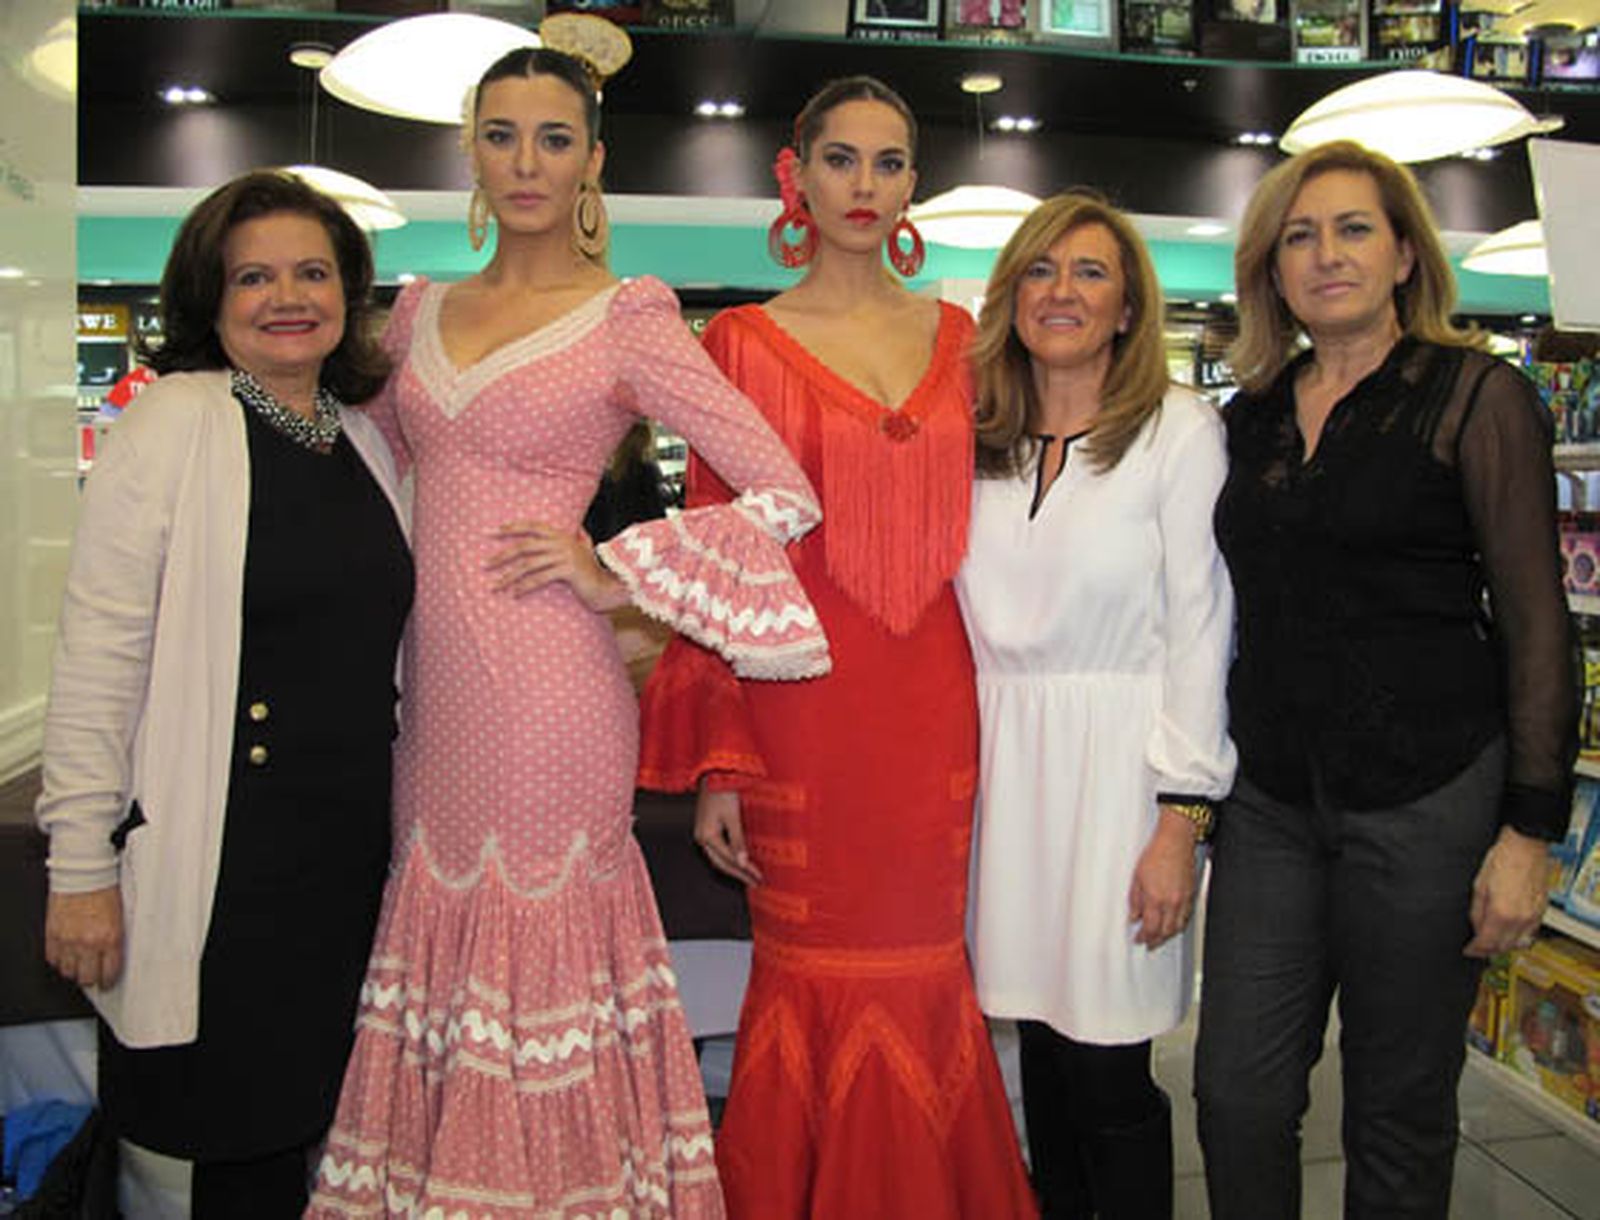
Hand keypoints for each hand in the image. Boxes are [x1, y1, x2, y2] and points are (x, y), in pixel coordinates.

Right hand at [45, 887, 123, 988]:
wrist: (84, 873)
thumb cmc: (105, 890)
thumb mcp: (119, 917)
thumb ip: (114, 940)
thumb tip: (112, 958)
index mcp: (110, 937)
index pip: (109, 972)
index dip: (108, 980)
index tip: (107, 980)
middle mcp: (88, 942)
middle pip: (87, 977)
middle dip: (91, 978)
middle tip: (93, 974)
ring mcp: (68, 940)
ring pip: (68, 972)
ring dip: (74, 969)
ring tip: (79, 962)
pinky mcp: (52, 935)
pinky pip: (53, 959)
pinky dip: (59, 959)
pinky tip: (66, 953)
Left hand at [486, 521, 626, 611]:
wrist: (608, 587)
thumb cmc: (594, 571)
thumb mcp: (587, 550)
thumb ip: (582, 538)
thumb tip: (579, 528)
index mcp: (562, 535)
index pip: (533, 526)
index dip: (513, 527)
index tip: (493, 532)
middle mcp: (562, 542)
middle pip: (525, 546)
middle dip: (502, 554)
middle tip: (486, 564)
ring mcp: (565, 556)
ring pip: (528, 564)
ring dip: (508, 575)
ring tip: (495, 585)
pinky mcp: (567, 571)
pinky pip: (539, 578)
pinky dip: (524, 586)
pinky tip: (514, 594)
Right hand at [694, 787, 761, 885]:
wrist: (715, 773)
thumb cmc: (723, 790)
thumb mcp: (733, 816)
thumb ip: (737, 840)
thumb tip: (743, 861)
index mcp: (706, 836)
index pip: (728, 860)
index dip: (744, 870)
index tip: (758, 877)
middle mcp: (702, 837)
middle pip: (721, 863)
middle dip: (739, 874)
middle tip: (755, 882)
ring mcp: (703, 833)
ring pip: (719, 858)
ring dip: (734, 868)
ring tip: (749, 876)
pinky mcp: (707, 828)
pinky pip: (719, 849)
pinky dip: (730, 857)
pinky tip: (740, 860)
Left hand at [1129, 808, 1198, 949]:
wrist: (1176, 842)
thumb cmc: (1157, 854)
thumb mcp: (1137, 877)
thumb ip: (1135, 900)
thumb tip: (1134, 916)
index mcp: (1155, 898)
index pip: (1150, 927)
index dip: (1144, 937)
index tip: (1138, 938)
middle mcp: (1172, 902)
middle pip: (1165, 931)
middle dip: (1156, 940)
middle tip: (1148, 943)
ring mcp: (1183, 900)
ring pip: (1177, 927)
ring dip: (1168, 935)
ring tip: (1159, 937)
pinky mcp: (1191, 895)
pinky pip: (1186, 917)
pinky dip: (1178, 925)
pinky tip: (1172, 924)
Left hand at [1465, 826, 1548, 957]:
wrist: (1525, 847)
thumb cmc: (1503, 860)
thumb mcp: (1479, 886)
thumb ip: (1477, 911)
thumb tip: (1476, 927)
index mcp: (1501, 913)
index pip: (1486, 943)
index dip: (1475, 950)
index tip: (1469, 950)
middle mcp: (1520, 919)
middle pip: (1503, 947)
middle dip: (1488, 950)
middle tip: (1477, 948)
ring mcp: (1533, 917)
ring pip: (1518, 943)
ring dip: (1504, 946)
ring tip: (1491, 941)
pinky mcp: (1541, 912)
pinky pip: (1530, 933)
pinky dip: (1518, 937)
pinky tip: (1509, 932)